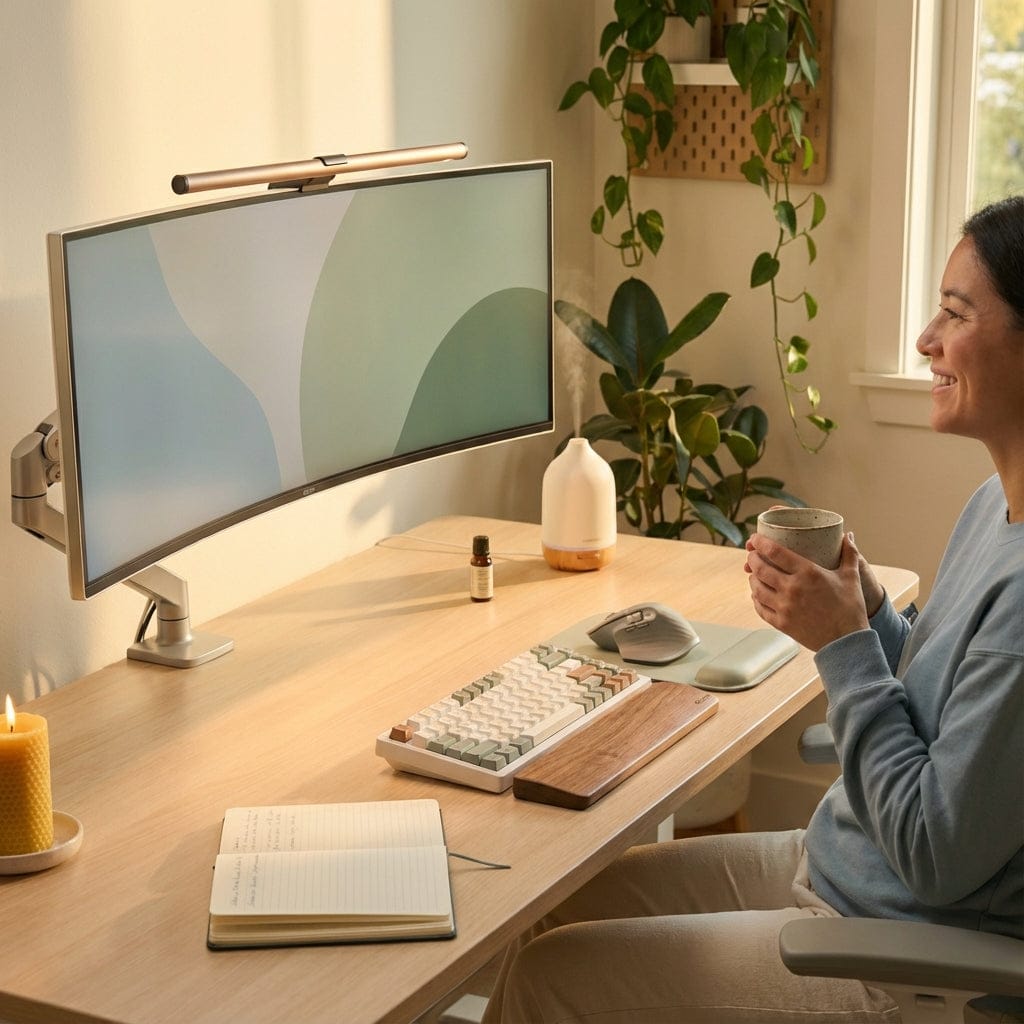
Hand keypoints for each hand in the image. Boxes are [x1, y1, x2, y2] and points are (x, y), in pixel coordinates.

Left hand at [744, 532, 869, 650]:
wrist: (847, 642)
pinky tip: (758, 594)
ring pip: (756, 587)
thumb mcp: (851, 577)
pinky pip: (759, 607)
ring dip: (752, 578)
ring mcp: (784, 607)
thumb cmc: (850, 609)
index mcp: (808, 573)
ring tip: (754, 573)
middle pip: (760, 568)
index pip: (775, 552)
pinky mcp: (781, 623)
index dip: (760, 542)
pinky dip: (755, 598)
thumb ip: (849, 554)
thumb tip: (848, 535)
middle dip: (752, 558)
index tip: (755, 538)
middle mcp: (792, 588)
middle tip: (752, 554)